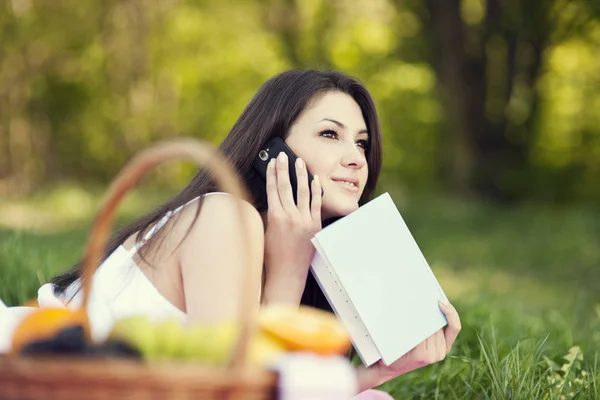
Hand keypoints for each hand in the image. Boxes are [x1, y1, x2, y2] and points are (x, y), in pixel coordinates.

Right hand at [263, 152, 321, 300]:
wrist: (287, 274)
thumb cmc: (272, 256)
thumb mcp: (264, 232)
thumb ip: (269, 213)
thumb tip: (271, 198)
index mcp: (275, 217)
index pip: (273, 189)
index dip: (272, 173)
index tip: (272, 162)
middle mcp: (290, 216)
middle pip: (286, 186)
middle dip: (284, 169)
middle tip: (283, 155)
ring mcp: (305, 220)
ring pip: (303, 192)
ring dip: (301, 175)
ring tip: (300, 161)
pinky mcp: (315, 225)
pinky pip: (316, 204)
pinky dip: (316, 191)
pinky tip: (315, 180)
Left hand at [357, 301, 461, 390]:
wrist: (389, 366)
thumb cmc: (403, 348)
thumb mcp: (420, 338)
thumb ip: (428, 327)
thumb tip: (426, 305)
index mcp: (444, 347)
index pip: (455, 327)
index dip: (451, 313)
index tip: (441, 302)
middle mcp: (440, 352)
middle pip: (437, 325)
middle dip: (428, 313)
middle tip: (417, 301)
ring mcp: (431, 355)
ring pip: (429, 329)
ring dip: (419, 319)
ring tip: (408, 310)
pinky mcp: (420, 356)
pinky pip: (420, 335)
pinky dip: (414, 326)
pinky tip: (407, 321)